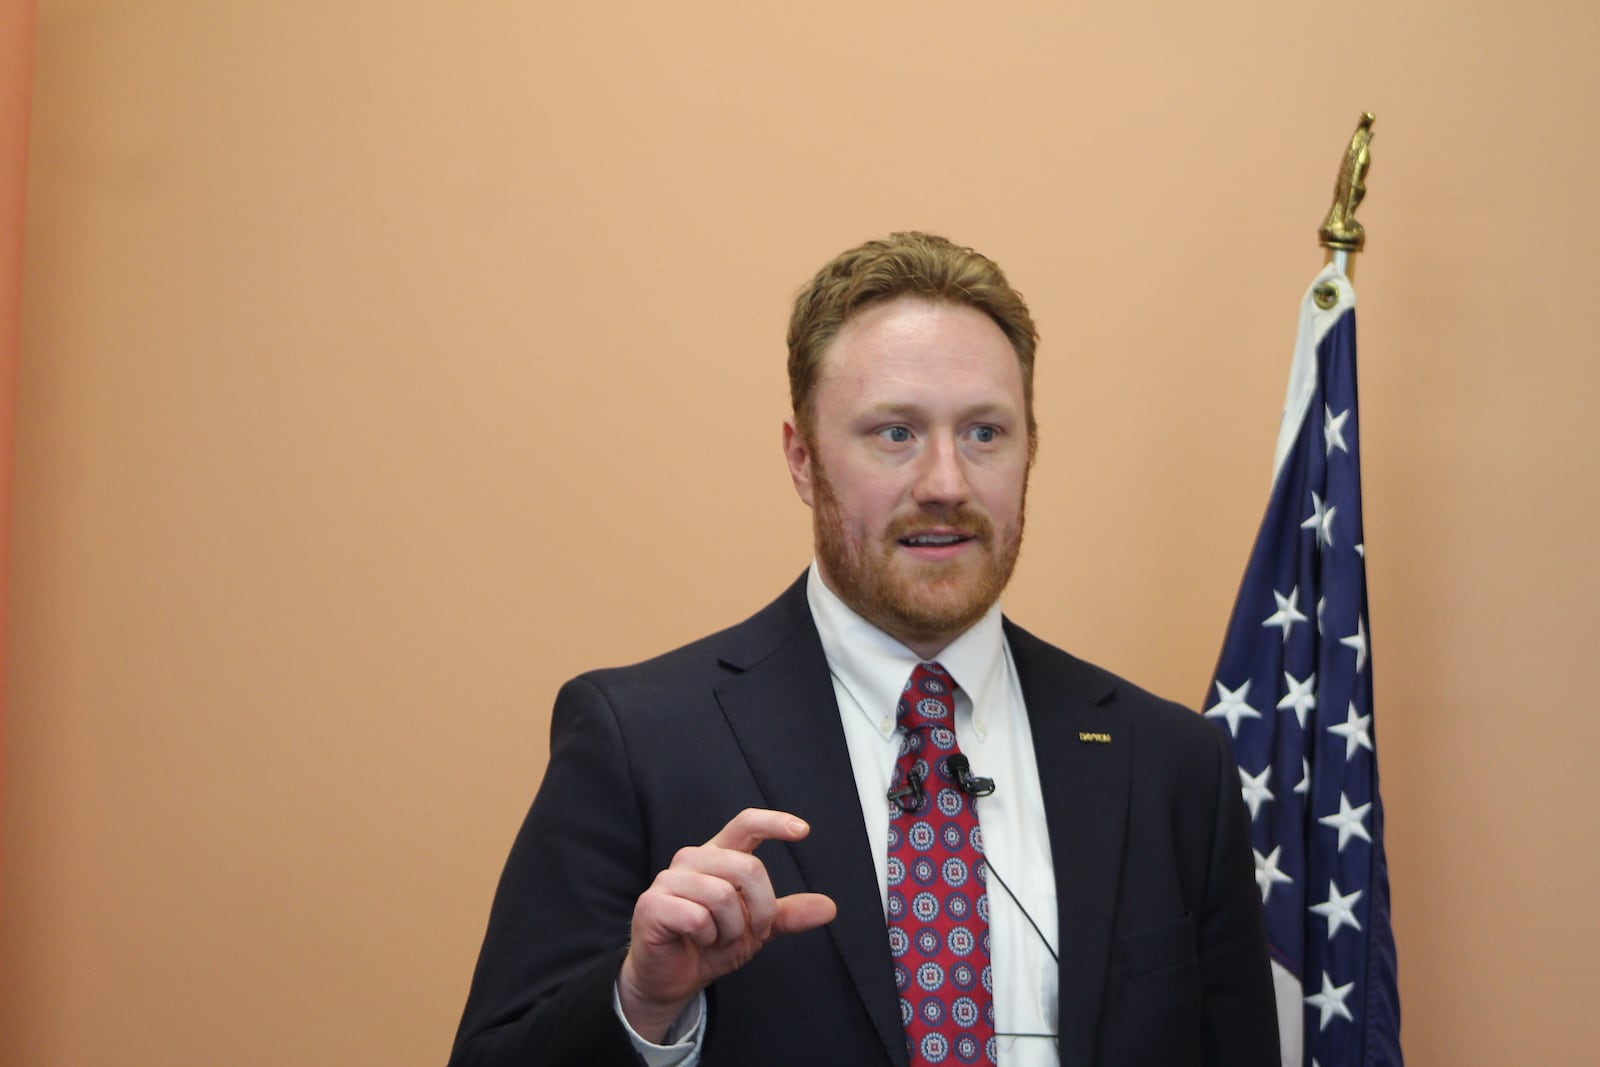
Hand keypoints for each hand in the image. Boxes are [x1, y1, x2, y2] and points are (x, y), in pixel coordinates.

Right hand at [616, 807, 836, 1041]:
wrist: (673, 979)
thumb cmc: (711, 944)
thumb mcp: (756, 929)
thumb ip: (787, 915)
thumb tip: (829, 907)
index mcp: (718, 856)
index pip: (746, 824)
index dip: (774, 822)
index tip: (804, 831)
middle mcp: (693, 859)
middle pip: (747, 867)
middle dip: (761, 909)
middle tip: (752, 933)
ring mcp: (669, 879)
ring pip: (722, 895)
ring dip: (730, 930)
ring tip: (716, 938)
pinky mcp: (653, 904)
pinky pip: (697, 917)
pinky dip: (706, 938)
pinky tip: (695, 941)